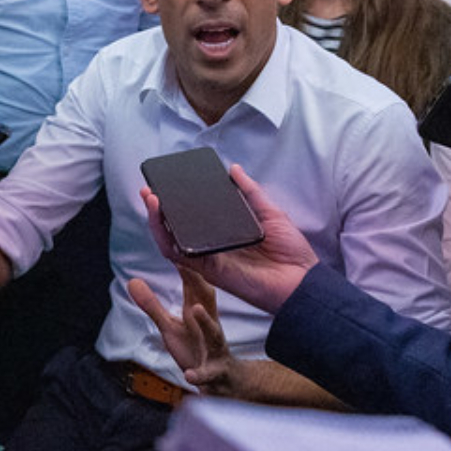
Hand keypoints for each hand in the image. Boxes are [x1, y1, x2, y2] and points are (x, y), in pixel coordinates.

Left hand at [127, 269, 254, 396]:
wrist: (223, 383)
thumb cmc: (195, 348)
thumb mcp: (169, 326)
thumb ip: (152, 306)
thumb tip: (132, 281)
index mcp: (200, 312)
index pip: (194, 285)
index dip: (187, 266)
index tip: (179, 244)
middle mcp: (210, 326)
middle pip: (207, 301)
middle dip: (199, 283)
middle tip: (189, 264)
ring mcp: (215, 350)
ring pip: (214, 334)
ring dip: (206, 321)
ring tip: (195, 308)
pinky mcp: (215, 372)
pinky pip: (209, 373)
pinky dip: (200, 374)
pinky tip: (190, 374)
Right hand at [140, 164, 317, 312]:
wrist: (302, 281)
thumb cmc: (291, 252)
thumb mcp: (270, 213)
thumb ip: (250, 192)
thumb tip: (234, 169)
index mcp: (225, 233)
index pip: (194, 217)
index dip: (177, 202)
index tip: (167, 184)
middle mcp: (212, 246)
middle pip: (176, 229)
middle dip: (158, 209)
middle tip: (149, 189)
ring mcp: (208, 258)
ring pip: (171, 241)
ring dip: (156, 221)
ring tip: (150, 199)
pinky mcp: (209, 269)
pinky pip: (179, 255)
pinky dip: (166, 237)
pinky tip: (161, 220)